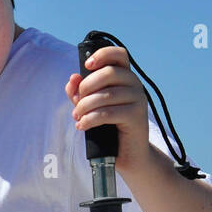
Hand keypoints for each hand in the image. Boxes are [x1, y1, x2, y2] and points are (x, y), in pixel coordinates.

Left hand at [65, 44, 150, 177]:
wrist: (127, 156)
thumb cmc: (109, 129)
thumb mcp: (91, 107)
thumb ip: (80, 92)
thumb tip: (72, 79)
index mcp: (125, 77)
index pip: (119, 54)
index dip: (103, 54)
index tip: (87, 65)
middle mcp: (135, 85)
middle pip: (109, 73)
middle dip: (86, 87)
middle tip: (77, 104)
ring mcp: (138, 100)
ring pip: (106, 95)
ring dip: (85, 106)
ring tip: (78, 117)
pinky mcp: (136, 117)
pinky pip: (108, 113)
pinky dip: (90, 119)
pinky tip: (82, 126)